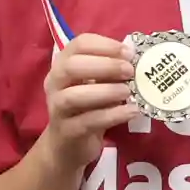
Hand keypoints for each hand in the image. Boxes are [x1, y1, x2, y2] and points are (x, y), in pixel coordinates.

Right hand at [40, 35, 137, 165]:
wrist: (68, 146)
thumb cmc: (86, 108)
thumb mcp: (96, 85)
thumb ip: (110, 71)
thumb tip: (134, 58)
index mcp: (63, 65)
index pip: (79, 44)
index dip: (105, 45)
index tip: (128, 52)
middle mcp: (55, 83)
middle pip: (72, 66)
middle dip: (105, 65)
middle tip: (130, 71)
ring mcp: (57, 108)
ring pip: (74, 96)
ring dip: (105, 91)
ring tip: (128, 92)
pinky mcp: (67, 131)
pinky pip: (87, 121)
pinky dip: (112, 115)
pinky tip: (131, 111)